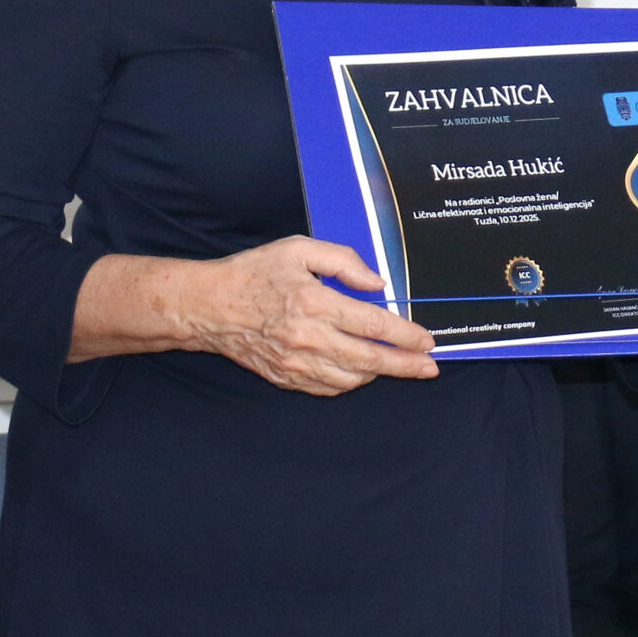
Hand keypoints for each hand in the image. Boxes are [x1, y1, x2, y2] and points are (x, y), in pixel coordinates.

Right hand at [175, 237, 438, 395]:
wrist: (207, 307)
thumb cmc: (253, 273)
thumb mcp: (298, 249)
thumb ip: (343, 261)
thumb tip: (378, 283)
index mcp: (314, 303)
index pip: (373, 325)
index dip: (406, 335)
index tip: (427, 341)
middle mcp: (308, 338)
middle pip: (370, 359)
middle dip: (406, 365)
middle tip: (430, 367)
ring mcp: (295, 363)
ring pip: (352, 378)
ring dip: (379, 374)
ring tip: (398, 365)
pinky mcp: (285, 378)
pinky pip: (328, 387)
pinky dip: (351, 381)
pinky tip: (362, 371)